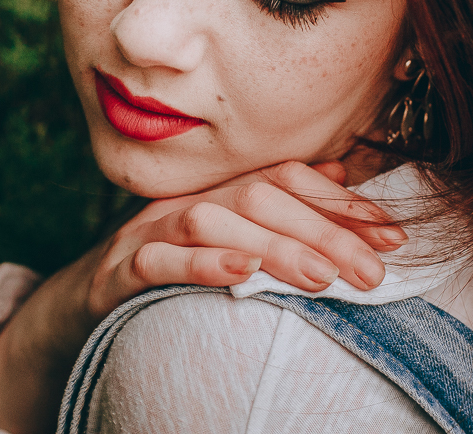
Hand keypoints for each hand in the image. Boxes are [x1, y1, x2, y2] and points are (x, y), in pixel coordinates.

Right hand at [0, 159, 405, 433]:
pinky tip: (240, 274)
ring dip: (271, 246)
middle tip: (373, 271)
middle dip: (321, 231)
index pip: (283, 179)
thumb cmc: (167, 267)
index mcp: (215, 191)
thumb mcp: (225, 237)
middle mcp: (184, 200)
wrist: (81, 302)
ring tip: (321, 277)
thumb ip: (278, 207)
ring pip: (210, 222)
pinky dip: (200, 264)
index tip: (391, 233)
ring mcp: (147, 232)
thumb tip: (338, 169)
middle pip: (257, 198)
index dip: (338, 201)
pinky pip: (157, 261)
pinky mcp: (116, 272)